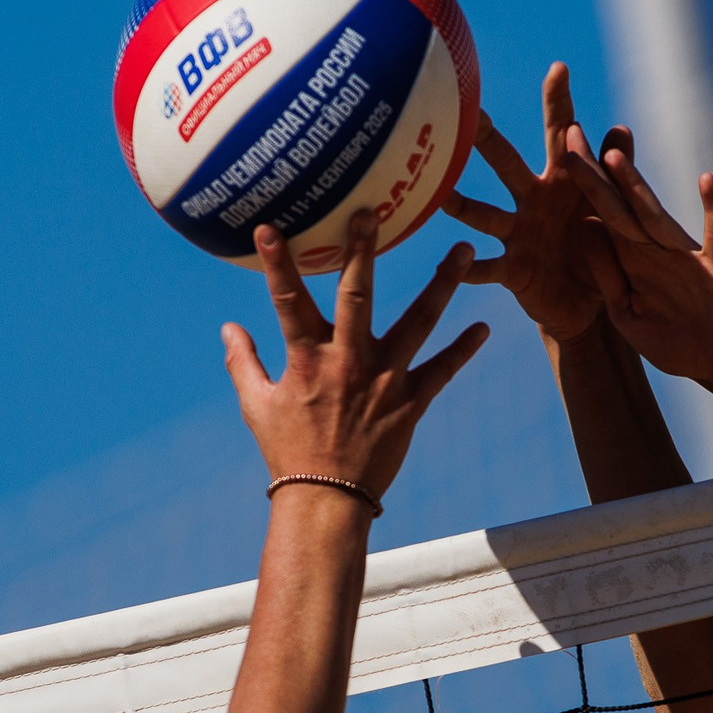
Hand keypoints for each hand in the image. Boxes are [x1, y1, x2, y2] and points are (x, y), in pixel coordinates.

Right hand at [221, 210, 487, 508]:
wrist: (327, 500)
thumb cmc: (288, 451)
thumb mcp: (256, 406)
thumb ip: (244, 362)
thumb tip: (228, 328)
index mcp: (308, 359)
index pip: (286, 300)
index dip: (276, 262)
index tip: (267, 226)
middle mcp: (349, 361)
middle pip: (357, 295)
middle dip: (362, 251)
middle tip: (372, 212)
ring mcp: (385, 380)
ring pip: (418, 321)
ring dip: (442, 284)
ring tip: (463, 250)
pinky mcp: (411, 403)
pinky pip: (443, 370)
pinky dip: (463, 350)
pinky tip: (484, 327)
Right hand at [442, 63, 605, 343]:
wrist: (589, 302)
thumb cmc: (600, 247)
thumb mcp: (615, 210)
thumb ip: (617, 173)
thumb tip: (621, 129)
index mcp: (563, 180)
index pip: (561, 134)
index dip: (559, 103)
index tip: (558, 69)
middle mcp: (533, 200)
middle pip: (507, 164)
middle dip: (488, 140)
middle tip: (470, 114)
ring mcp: (518, 234)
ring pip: (485, 216)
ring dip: (462, 206)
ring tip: (441, 196)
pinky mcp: (513, 271)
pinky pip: (487, 270)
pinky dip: (468, 271)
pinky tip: (454, 265)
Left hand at [561, 127, 712, 384]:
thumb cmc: (675, 342)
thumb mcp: (627, 313)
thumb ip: (607, 275)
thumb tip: (583, 228)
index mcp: (632, 259)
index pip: (601, 213)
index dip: (581, 185)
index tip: (558, 151)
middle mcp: (657, 249)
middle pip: (621, 205)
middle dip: (595, 175)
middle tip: (569, 136)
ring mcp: (687, 255)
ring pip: (656, 216)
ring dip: (636, 188)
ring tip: (614, 158)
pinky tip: (706, 180)